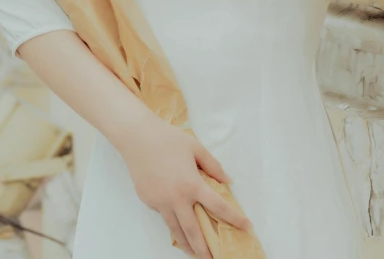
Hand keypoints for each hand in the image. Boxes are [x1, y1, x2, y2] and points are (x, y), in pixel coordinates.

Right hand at [119, 113, 251, 257]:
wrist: (137, 137)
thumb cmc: (168, 139)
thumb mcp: (195, 147)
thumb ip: (213, 166)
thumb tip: (227, 181)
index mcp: (191, 184)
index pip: (218, 207)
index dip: (234, 218)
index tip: (247, 227)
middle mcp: (176, 199)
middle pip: (194, 231)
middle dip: (204, 250)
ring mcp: (160, 202)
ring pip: (176, 230)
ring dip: (187, 244)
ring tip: (195, 253)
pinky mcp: (148, 201)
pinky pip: (163, 215)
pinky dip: (171, 221)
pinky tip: (176, 221)